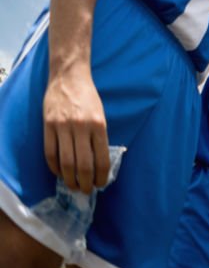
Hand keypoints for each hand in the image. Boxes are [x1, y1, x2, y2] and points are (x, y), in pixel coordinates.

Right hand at [42, 68, 109, 192]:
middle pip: (83, 164)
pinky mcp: (48, 126)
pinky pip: (50, 152)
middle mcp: (81, 127)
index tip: (101, 184)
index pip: (101, 158)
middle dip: (85, 182)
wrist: (68, 77)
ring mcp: (63, 127)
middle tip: (86, 191)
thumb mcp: (101, 114)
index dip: (101, 175)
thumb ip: (99, 136)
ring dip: (69, 179)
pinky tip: (59, 173)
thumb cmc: (88, 97)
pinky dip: (54, 166)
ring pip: (65, 162)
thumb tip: (99, 162)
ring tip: (73, 186)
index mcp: (99, 125)